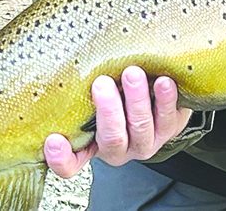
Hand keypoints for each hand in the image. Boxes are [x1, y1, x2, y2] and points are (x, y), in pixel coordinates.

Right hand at [43, 66, 192, 177]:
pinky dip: (166, 100)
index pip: (72, 163)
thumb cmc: (116, 92)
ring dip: (137, 100)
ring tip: (133, 75)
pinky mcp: (171, 129)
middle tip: (102, 83)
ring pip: (141, 127)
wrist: (155, 93)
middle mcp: (119, 149)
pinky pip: (169, 118)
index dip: (60, 158)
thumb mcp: (94, 95)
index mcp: (93, 145)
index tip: (54, 139)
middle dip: (108, 111)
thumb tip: (69, 63)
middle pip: (112, 139)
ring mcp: (147, 141)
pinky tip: (163, 82)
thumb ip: (83, 89)